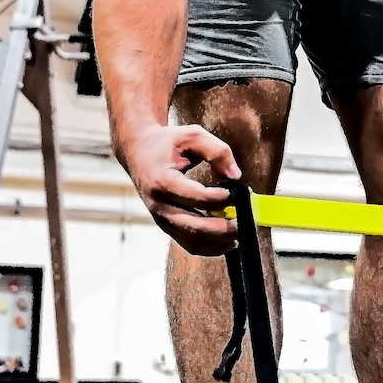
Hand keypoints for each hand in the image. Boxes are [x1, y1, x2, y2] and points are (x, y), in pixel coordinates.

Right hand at [117, 122, 241, 255]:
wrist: (139, 151)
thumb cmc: (168, 142)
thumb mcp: (192, 136)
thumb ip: (217, 151)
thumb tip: (236, 175)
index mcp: (163, 181)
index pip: (196, 197)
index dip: (221, 198)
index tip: (238, 193)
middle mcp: (159, 204)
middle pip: (194, 226)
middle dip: (223, 228)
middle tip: (244, 223)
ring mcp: (160, 218)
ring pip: (192, 240)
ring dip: (218, 241)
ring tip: (239, 233)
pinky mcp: (165, 225)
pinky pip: (188, 243)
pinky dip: (210, 247)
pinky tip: (228, 240)